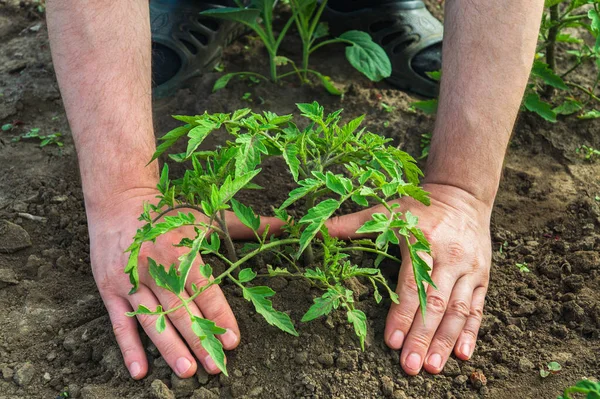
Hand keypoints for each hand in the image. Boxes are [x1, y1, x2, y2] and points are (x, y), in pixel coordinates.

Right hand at [87, 189, 281, 378]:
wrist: (119, 197)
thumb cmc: (169, 212)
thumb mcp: (206, 217)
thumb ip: (246, 227)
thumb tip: (284, 225)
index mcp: (182, 251)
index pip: (205, 289)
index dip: (219, 315)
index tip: (233, 340)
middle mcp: (158, 268)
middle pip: (181, 309)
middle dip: (200, 339)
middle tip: (215, 367)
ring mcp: (132, 279)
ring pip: (153, 319)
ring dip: (170, 347)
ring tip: (187, 371)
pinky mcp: (111, 287)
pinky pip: (120, 321)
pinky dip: (129, 348)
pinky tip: (140, 371)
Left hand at [327, 183, 491, 374]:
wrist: (461, 195)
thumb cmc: (416, 208)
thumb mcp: (385, 211)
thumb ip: (349, 224)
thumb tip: (310, 229)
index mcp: (423, 240)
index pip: (412, 283)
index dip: (402, 313)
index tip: (391, 341)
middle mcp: (450, 255)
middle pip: (436, 302)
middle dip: (422, 337)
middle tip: (410, 366)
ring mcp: (470, 268)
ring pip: (459, 309)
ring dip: (445, 341)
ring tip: (433, 367)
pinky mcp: (483, 276)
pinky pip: (478, 307)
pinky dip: (471, 332)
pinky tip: (462, 354)